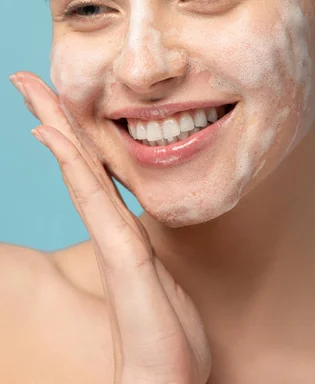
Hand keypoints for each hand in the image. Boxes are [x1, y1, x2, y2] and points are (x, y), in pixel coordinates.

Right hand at [9, 71, 211, 383]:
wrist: (164, 380)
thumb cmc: (168, 332)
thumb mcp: (165, 279)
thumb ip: (151, 250)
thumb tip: (144, 230)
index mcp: (124, 228)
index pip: (93, 169)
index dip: (72, 134)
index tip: (53, 103)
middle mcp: (112, 226)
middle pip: (78, 160)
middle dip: (53, 117)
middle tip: (26, 80)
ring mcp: (112, 236)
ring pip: (79, 168)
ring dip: (55, 126)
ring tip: (32, 91)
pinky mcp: (120, 251)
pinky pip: (92, 194)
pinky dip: (69, 161)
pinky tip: (52, 135)